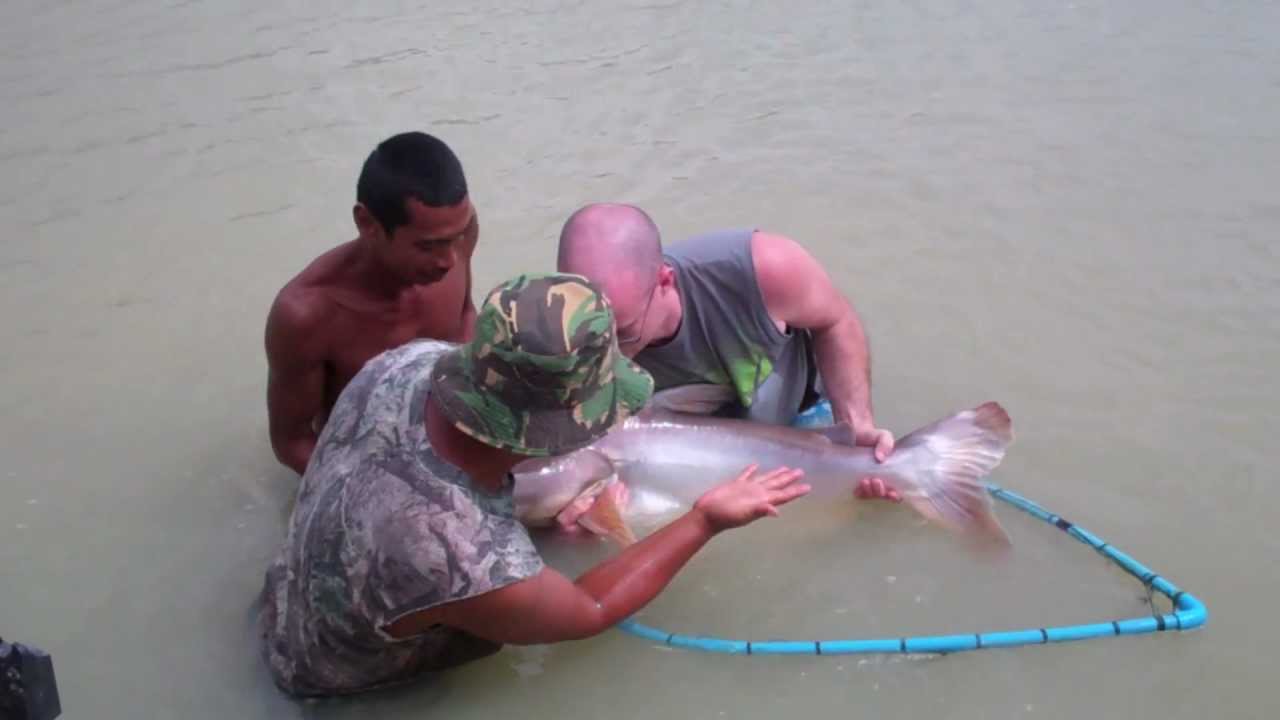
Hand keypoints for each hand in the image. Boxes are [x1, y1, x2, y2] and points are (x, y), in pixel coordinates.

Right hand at [693, 464, 809, 532]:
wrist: (707, 514)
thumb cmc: (725, 515)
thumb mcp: (743, 514)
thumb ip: (759, 511)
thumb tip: (776, 512)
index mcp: (761, 501)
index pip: (783, 495)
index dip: (795, 491)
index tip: (808, 487)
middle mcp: (757, 494)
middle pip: (778, 485)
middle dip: (789, 479)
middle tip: (801, 472)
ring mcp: (747, 489)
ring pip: (765, 479)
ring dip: (776, 474)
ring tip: (786, 468)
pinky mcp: (735, 485)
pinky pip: (747, 476)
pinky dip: (752, 471)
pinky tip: (756, 466)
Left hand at [852, 425, 900, 501]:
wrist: (852, 433)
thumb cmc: (870, 437)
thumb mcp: (883, 436)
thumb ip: (886, 443)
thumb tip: (881, 458)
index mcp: (890, 473)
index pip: (896, 491)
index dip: (896, 496)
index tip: (892, 493)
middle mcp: (880, 480)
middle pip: (882, 495)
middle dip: (880, 492)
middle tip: (876, 481)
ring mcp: (867, 482)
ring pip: (870, 496)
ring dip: (869, 492)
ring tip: (865, 481)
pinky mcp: (854, 481)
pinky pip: (858, 493)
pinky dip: (859, 492)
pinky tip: (857, 487)